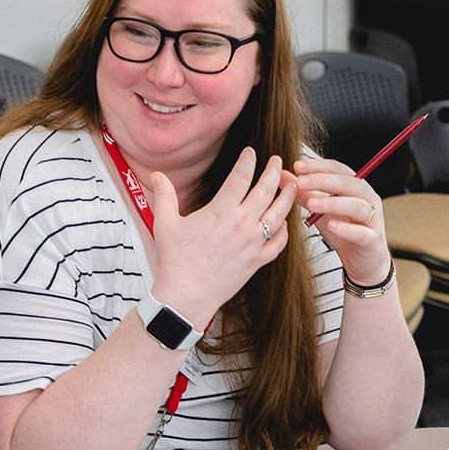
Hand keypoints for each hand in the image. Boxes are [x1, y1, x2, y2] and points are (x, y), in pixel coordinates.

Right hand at [148, 147, 298, 327]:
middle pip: (266, 190)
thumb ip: (165, 195)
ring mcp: (253, 244)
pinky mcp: (257, 262)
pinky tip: (284, 223)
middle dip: (274, 171)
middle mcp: (242, 224)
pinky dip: (285, 231)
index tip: (250, 152)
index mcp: (221, 211)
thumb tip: (156, 174)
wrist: (185, 297)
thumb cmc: (174, 261)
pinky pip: (279, 243)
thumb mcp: (165, 223)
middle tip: (276, 160)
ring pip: (279, 214)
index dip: (248, 160)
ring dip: (287, 196)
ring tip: (292, 185)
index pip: (241, 176)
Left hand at [294, 157, 391, 284]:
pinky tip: (331, 225)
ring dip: (332, 203)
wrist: (363, 263)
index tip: (297, 166)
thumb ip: (303, 194)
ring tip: (311, 203)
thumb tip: (284, 177)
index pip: (338, 169)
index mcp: (355, 188)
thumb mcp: (320, 212)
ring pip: (356, 205)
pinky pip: (361, 232)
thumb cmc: (344, 233)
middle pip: (348, 183)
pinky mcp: (372, 240)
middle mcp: (368, 199)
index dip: (318, 166)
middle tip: (300, 182)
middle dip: (322, 181)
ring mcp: (373, 219)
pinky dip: (346, 228)